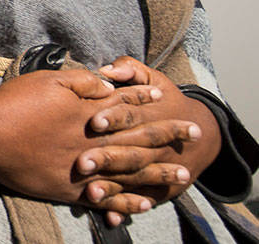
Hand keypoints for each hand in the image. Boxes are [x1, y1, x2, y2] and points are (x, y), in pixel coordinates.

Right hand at [0, 68, 195, 219]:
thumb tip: (107, 83)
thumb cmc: (12, 103)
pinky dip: (127, 202)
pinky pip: (106, 198)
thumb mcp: (46, 80)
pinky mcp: (70, 189)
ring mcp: (84, 167)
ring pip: (129, 171)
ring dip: (157, 172)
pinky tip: (145, 203)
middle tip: (192, 133)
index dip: (146, 97)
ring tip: (181, 174)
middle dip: (166, 134)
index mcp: (87, 111)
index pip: (125, 102)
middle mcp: (92, 140)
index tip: (166, 95)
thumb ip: (80, 82)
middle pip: (137, 137)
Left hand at [78, 56, 221, 225]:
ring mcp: (154, 166)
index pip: (130, 115)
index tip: (94, 122)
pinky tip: (111, 215)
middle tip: (82, 163)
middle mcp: (152, 144)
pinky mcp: (155, 186)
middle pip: (129, 150)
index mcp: (150, 115)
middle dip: (107, 157)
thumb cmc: (165, 100)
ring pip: (133, 177)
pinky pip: (139, 198)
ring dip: (113, 187)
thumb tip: (109, 70)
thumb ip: (131, 70)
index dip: (113, 118)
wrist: (202, 131)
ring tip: (92, 192)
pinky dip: (125, 208)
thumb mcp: (154, 79)